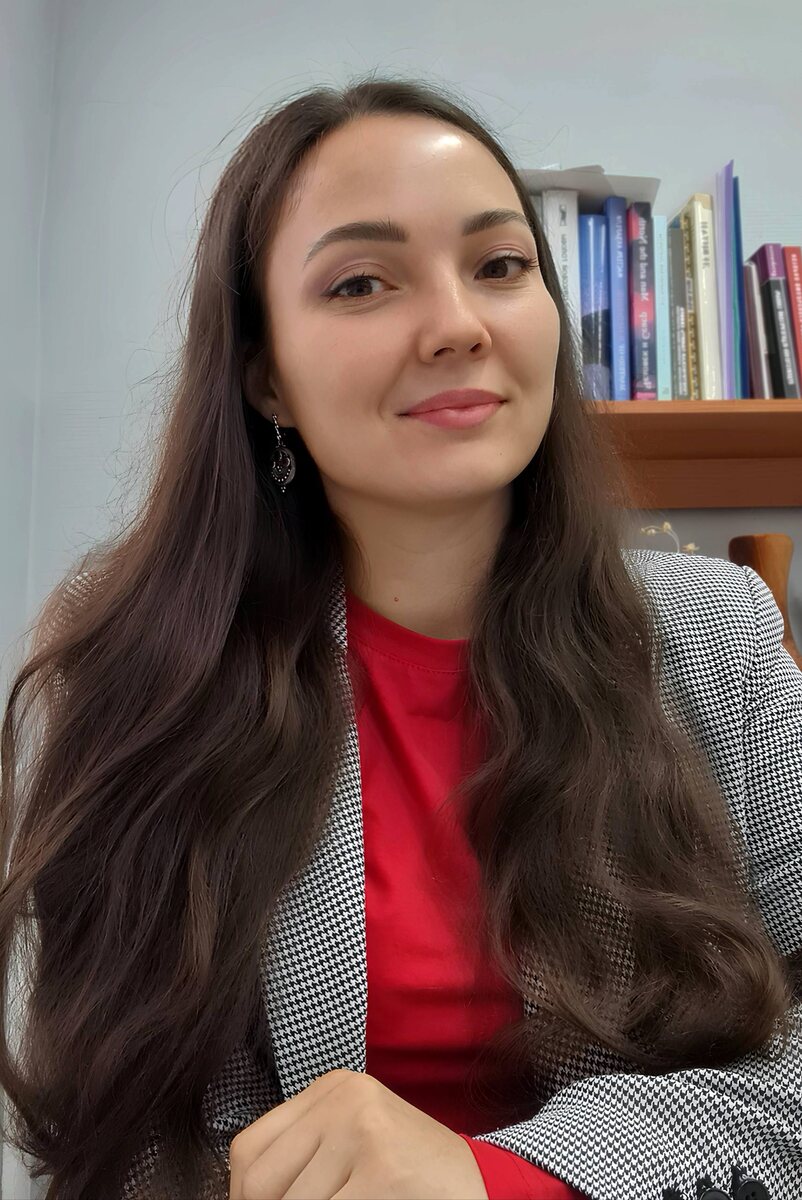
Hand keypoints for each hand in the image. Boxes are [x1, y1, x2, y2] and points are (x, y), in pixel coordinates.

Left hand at [228, 1067, 489, 1198]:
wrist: (484, 1185)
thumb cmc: (410, 1174)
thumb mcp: (351, 1145)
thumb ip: (302, 1160)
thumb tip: (242, 1198)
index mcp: (331, 1088)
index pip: (247, 1150)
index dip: (243, 1198)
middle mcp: (343, 1097)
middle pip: (261, 1182)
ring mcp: (363, 1129)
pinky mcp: (382, 1169)